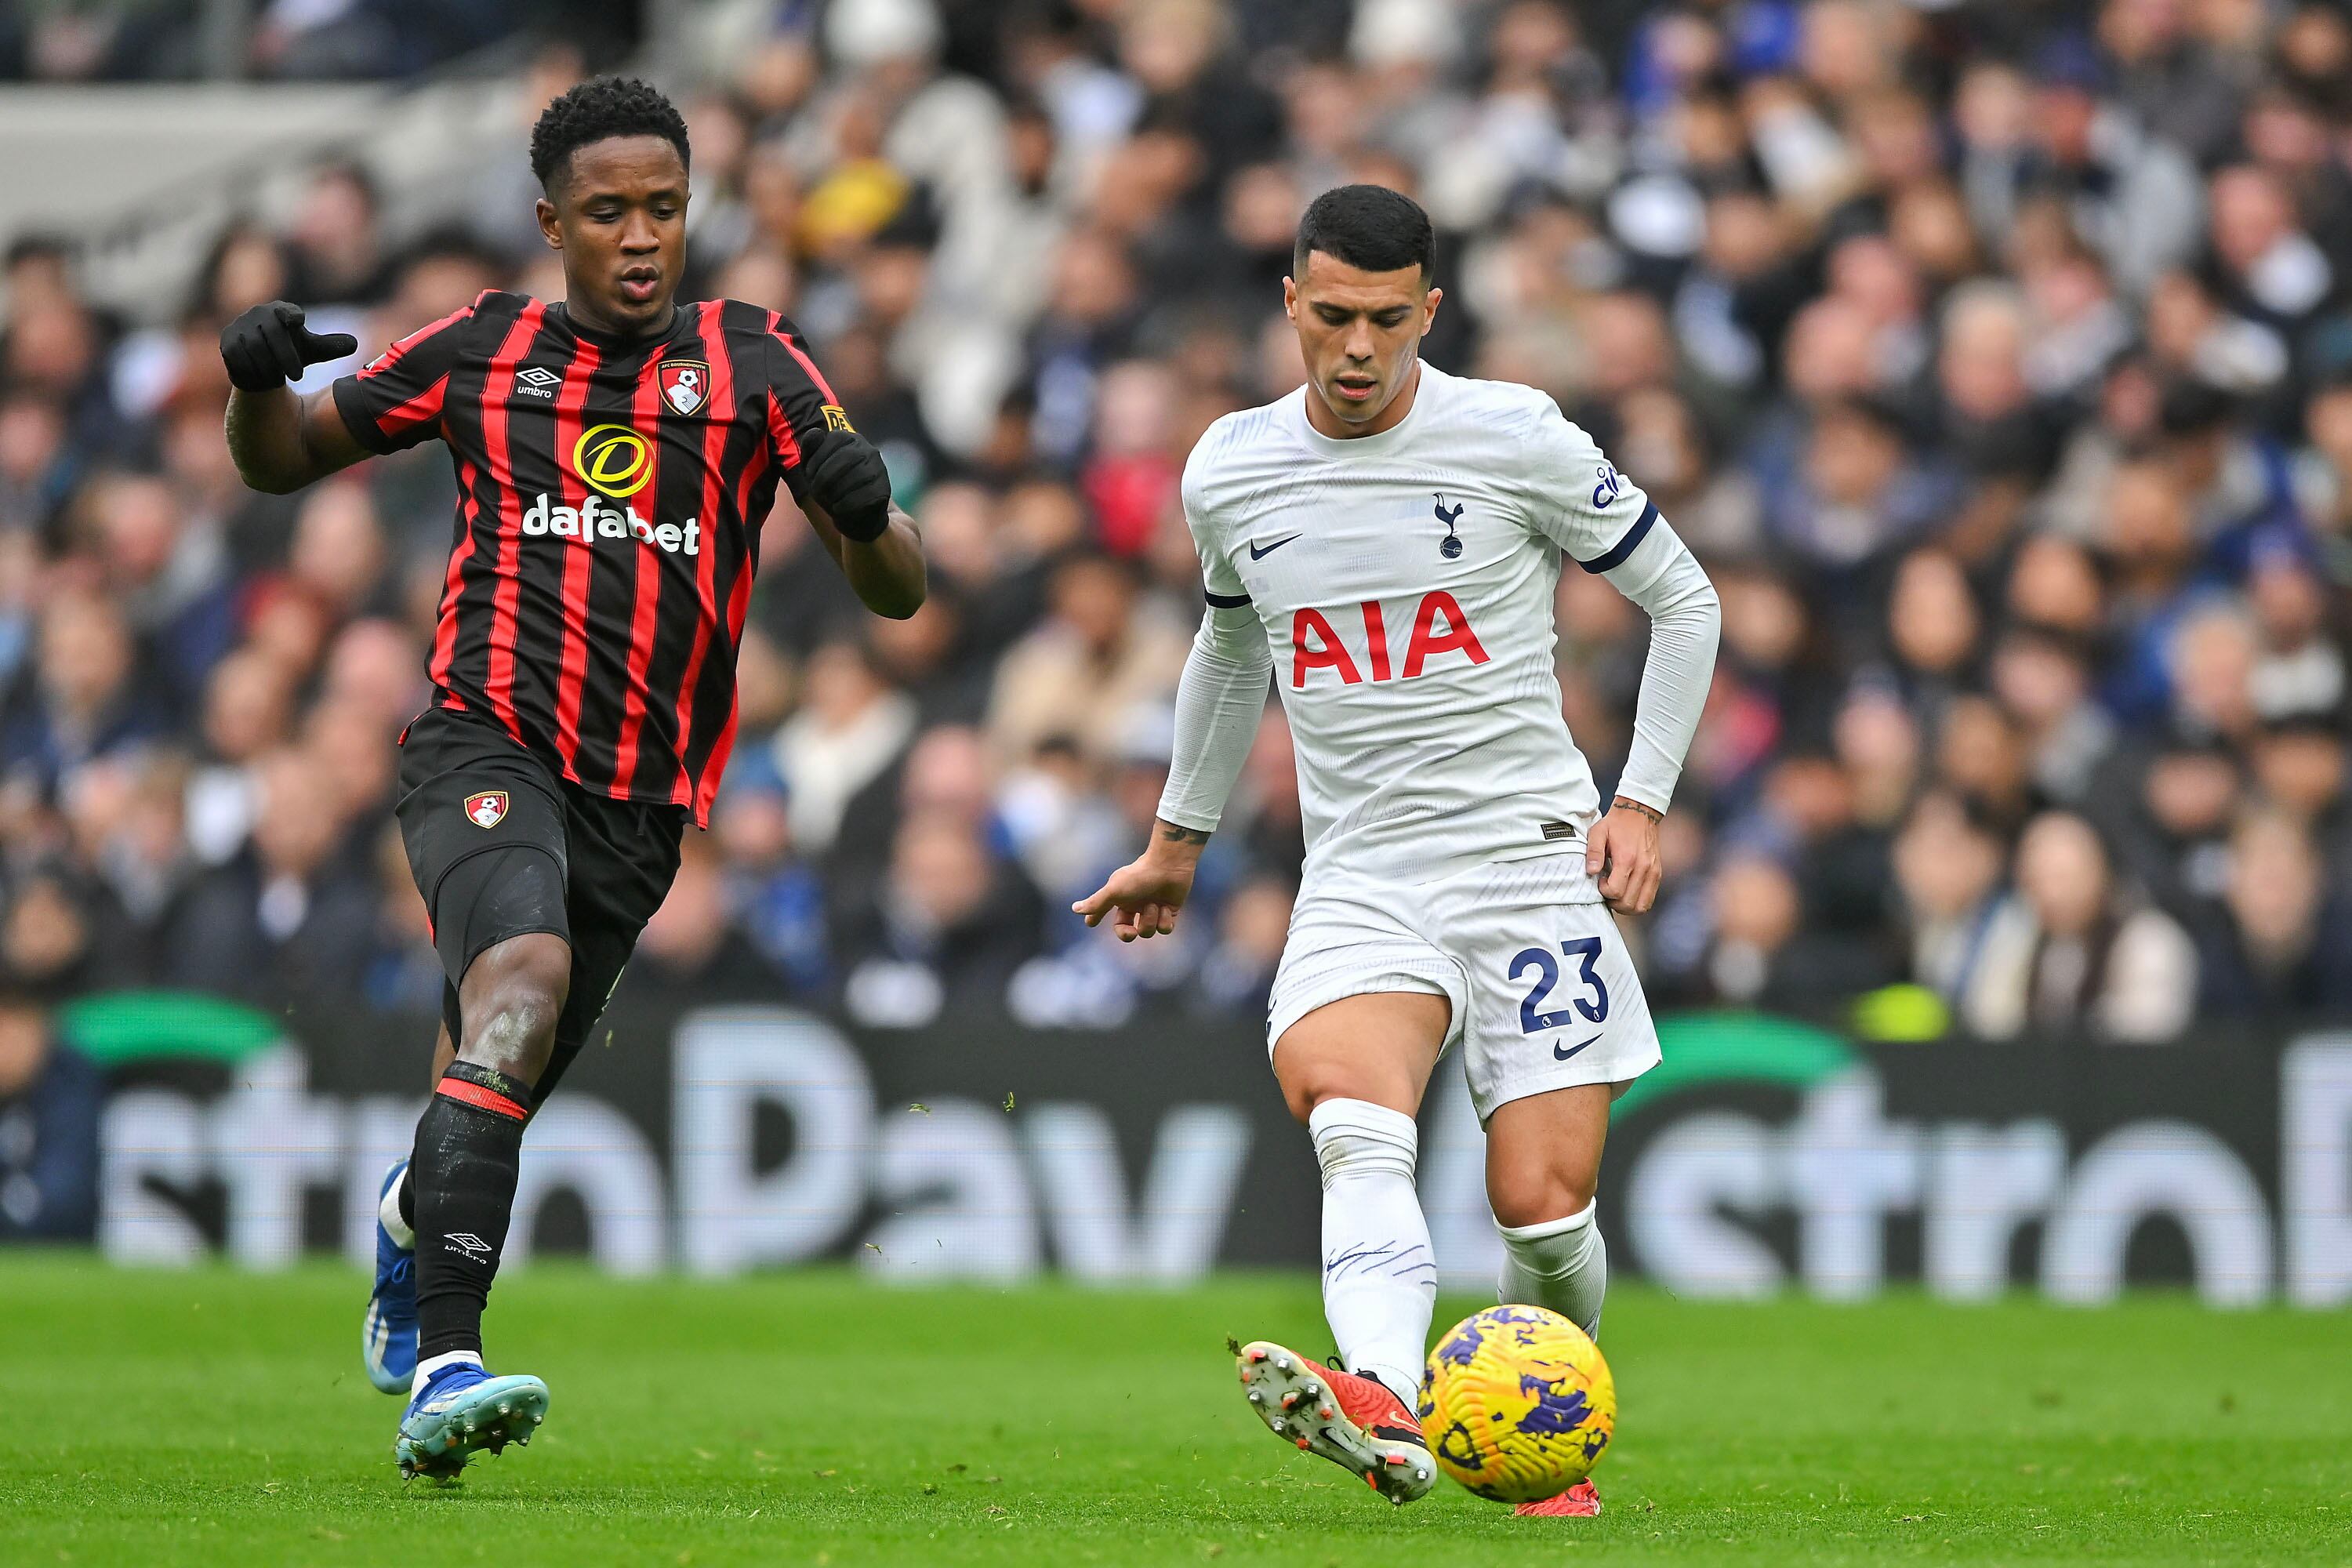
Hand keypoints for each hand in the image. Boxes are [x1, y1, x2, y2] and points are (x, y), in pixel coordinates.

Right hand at [220, 301, 356, 391]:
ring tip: (280, 379)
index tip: (298, 321)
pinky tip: (262, 379)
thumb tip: (354, 344)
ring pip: (255, 347)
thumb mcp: (312, 351)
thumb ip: (330, 346)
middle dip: (286, 356)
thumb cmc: (290, 352)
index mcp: (279, 311)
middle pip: (272, 333)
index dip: (290, 314)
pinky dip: (252, 370)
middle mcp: (256, 315)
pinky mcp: (226, 344)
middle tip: (299, 376)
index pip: (285, 311)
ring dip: (270, 366)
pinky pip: (238, 357)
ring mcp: (239, 328)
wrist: (262, 365)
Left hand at [801, 424, 892, 541]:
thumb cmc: (832, 486)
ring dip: (834, 492)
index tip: (810, 476)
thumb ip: (810, 447)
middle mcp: (867, 449)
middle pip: (844, 458)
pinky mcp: (884, 489)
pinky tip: (839, 509)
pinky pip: (862, 496)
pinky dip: (844, 505)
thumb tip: (814, 431)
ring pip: (854, 477)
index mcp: (849, 438)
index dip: (815, 461)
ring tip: (829, 500)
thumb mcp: (813, 466)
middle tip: (817, 492)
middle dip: (824, 478)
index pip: (830, 441)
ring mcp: (878, 468)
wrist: (855, 514)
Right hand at [1072, 842, 1201, 941]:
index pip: (1104, 911)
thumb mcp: (1114, 891)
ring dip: (1150, 920)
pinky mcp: (1169, 912)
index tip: (1090, 923)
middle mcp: (1135, 904)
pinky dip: (1164, 921)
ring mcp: (1152, 909)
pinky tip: (1166, 907)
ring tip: (1154, 905)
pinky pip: (1164, 929)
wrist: (1169, 866)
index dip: (1096, 917)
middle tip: (1131, 932)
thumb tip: (1074, 909)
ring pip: (1148, 931)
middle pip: (1128, 931)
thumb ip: (1096, 902)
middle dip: (1128, 934)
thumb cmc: (1139, 877)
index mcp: (1120, 899)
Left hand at [1585, 796, 1663, 913]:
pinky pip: (1649, 899)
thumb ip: (1593, 852)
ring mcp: (1653, 872)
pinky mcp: (1657, 874)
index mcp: (1627, 859)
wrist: (1640, 813)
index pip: (1616, 891)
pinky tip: (1627, 891)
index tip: (1600, 880)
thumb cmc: (1616, 824)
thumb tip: (1591, 872)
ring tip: (1616, 894)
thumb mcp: (1598, 832)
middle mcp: (1643, 868)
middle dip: (1613, 902)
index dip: (1603, 891)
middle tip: (1606, 890)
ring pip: (1641, 906)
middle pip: (1628, 903)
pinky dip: (1637, 902)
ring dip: (1625, 906)